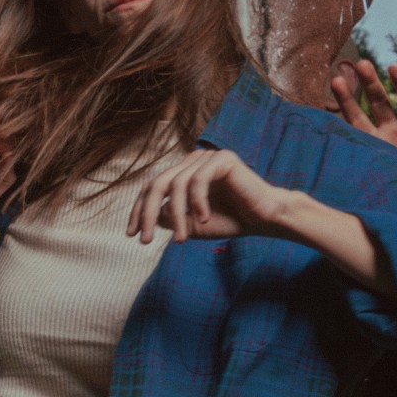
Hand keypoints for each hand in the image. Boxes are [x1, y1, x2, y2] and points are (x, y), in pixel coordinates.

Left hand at [127, 148, 289, 243]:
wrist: (265, 219)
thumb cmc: (231, 220)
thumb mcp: (193, 224)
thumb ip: (171, 218)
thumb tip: (151, 216)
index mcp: (184, 173)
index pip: (153, 188)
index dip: (140, 210)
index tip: (131, 235)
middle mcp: (193, 161)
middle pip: (158, 183)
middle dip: (148, 213)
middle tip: (144, 239)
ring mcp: (207, 157)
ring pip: (177, 185)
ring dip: (178, 216)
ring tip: (182, 239)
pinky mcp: (222, 159)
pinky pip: (199, 180)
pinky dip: (198, 203)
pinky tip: (205, 219)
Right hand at [331, 60, 396, 205]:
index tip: (393, 68)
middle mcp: (394, 132)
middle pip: (380, 101)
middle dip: (370, 82)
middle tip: (361, 64)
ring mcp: (378, 144)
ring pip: (359, 117)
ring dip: (348, 99)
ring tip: (336, 80)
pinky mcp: (365, 159)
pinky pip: (350, 140)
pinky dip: (338, 128)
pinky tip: (326, 115)